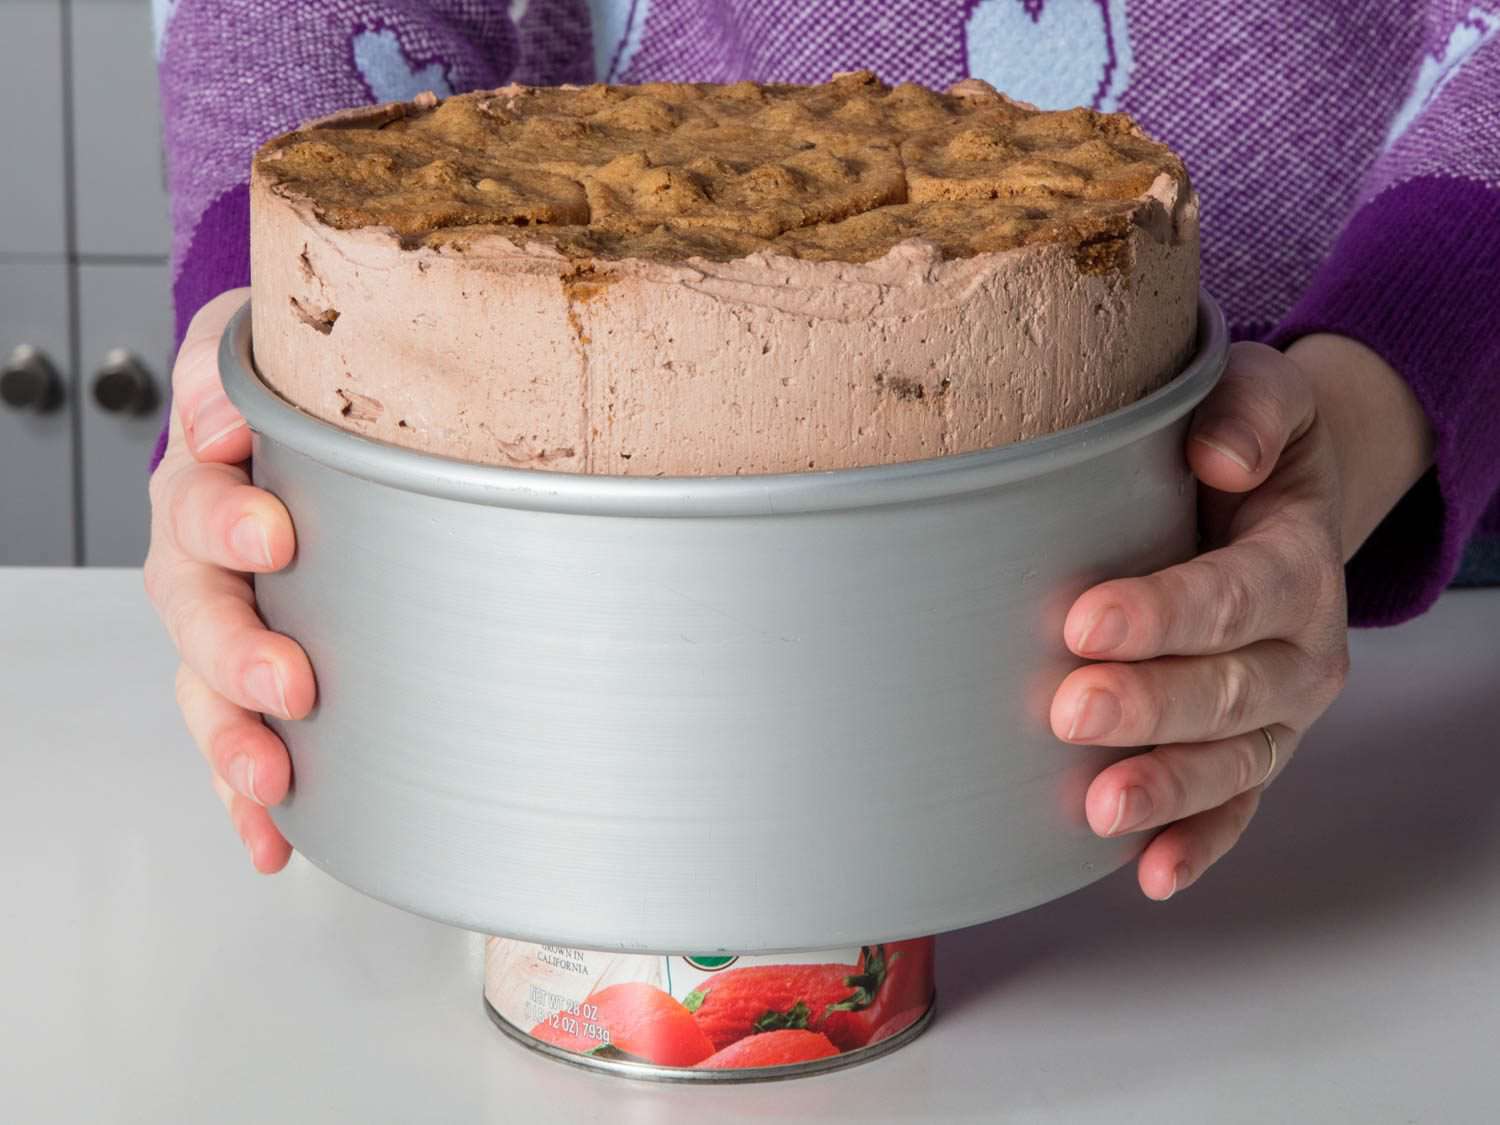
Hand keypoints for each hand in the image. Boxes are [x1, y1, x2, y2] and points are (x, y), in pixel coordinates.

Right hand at [145, 289, 311, 872]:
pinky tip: (273, 841)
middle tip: (287, 680)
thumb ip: (232, 374)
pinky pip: (237, 735)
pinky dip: (247, 796)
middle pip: (194, 605)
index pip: (200, 495)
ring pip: (206, 683)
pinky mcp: (247, 671)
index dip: (227, 521)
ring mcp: (219, 615)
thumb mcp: (261, 349)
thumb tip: (222, 419)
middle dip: (236, 650)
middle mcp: (201, 550)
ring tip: (272, 777)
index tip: (274, 537)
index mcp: (209, 473)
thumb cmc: (294, 384)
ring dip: (235, 738)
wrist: (293, 412)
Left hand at [1051, 340, 1369, 898]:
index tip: (1083, 619)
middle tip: (1070, 706)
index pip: (1235, 595)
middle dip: (1151, 705)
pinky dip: (1197, 843)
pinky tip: (1148, 873)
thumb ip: (1248, 410)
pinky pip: (1234, 809)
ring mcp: (1278, 713)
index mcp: (1297, 564)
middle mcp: (1300, 651)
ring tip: (1099, 806)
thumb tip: (1221, 456)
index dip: (1164, 613)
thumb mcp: (1257, 395)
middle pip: (1231, 690)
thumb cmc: (1240, 448)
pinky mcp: (1250, 752)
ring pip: (1233, 764)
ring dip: (1167, 788)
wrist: (1272, 498)